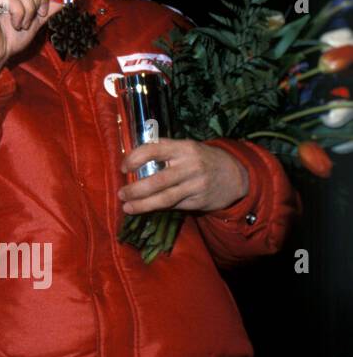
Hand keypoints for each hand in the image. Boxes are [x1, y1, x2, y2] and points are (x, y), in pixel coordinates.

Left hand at [118, 139, 249, 213]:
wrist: (235, 175)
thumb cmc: (201, 158)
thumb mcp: (185, 147)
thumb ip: (162, 151)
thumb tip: (132, 159)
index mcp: (183, 148)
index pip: (153, 150)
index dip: (134, 158)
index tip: (123, 168)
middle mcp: (190, 166)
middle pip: (157, 181)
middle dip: (135, 189)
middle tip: (121, 193)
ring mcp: (196, 186)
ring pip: (165, 198)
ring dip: (143, 205)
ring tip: (127, 207)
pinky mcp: (200, 202)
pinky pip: (174, 206)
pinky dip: (158, 208)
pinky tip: (146, 209)